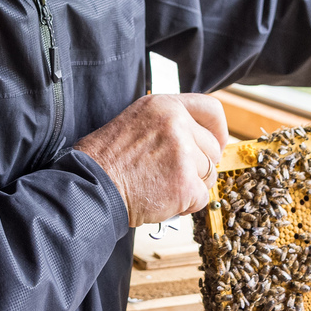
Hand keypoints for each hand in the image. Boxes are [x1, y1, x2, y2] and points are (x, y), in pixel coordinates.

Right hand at [75, 94, 228, 226]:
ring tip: (163, 187)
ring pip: (209, 174)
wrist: (92, 186)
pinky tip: (163, 200)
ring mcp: (182, 153)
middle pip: (212, 149)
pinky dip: (186, 204)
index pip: (211, 110)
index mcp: (164, 106)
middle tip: (174, 175)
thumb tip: (198, 140)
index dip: (218, 131)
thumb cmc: (107, 159)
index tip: (215, 143)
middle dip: (199, 166)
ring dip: (191, 186)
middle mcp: (176, 124)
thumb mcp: (137, 123)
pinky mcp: (184, 182)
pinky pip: (202, 197)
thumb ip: (169, 124)